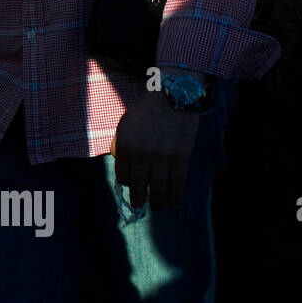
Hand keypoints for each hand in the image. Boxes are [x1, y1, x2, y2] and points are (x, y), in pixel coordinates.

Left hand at [111, 88, 200, 211]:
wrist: (172, 96)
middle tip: (140, 205)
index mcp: (125, 147)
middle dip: (138, 199)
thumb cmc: (146, 111)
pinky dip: (175, 197)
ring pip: (158, 190)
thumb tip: (122, 170)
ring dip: (157, 202)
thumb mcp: (124, 126)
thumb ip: (120, 146)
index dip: (126, 184)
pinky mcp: (181, 158)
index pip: (122, 176)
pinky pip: (178, 184)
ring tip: (157, 206)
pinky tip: (174, 203)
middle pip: (138, 186)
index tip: (131, 186)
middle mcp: (142, 155)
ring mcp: (162, 158)